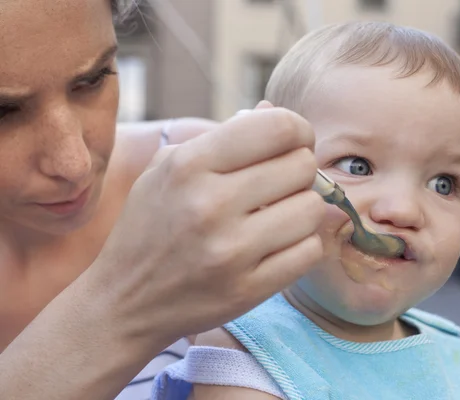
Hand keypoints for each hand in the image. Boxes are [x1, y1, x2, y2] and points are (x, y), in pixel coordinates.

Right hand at [87, 101, 324, 350]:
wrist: (124, 303)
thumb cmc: (149, 227)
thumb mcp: (167, 169)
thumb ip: (222, 137)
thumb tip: (272, 110)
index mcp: (189, 165)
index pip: (279, 127)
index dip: (299, 130)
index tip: (294, 143)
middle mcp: (210, 205)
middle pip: (303, 166)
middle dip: (300, 170)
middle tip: (281, 184)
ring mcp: (231, 252)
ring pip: (312, 209)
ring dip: (302, 209)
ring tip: (278, 215)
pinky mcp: (248, 290)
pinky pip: (310, 251)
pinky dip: (301, 244)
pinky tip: (278, 244)